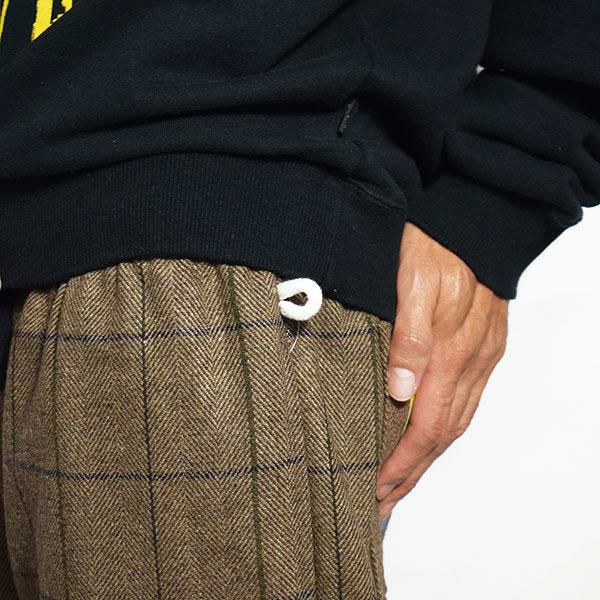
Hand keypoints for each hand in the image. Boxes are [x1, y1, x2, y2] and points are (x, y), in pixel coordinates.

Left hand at [377, 222, 508, 521]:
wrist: (474, 217)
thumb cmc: (435, 244)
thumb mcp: (411, 280)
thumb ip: (408, 336)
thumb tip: (401, 390)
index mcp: (449, 349)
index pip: (425, 424)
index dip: (401, 461)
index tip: (377, 489)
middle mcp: (471, 361)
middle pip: (443, 433)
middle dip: (413, 472)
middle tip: (384, 501)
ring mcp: (481, 356)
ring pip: (457, 421)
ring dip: (429, 456)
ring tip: (403, 480)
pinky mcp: (485, 346)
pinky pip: (468, 400)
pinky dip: (447, 428)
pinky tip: (431, 436)